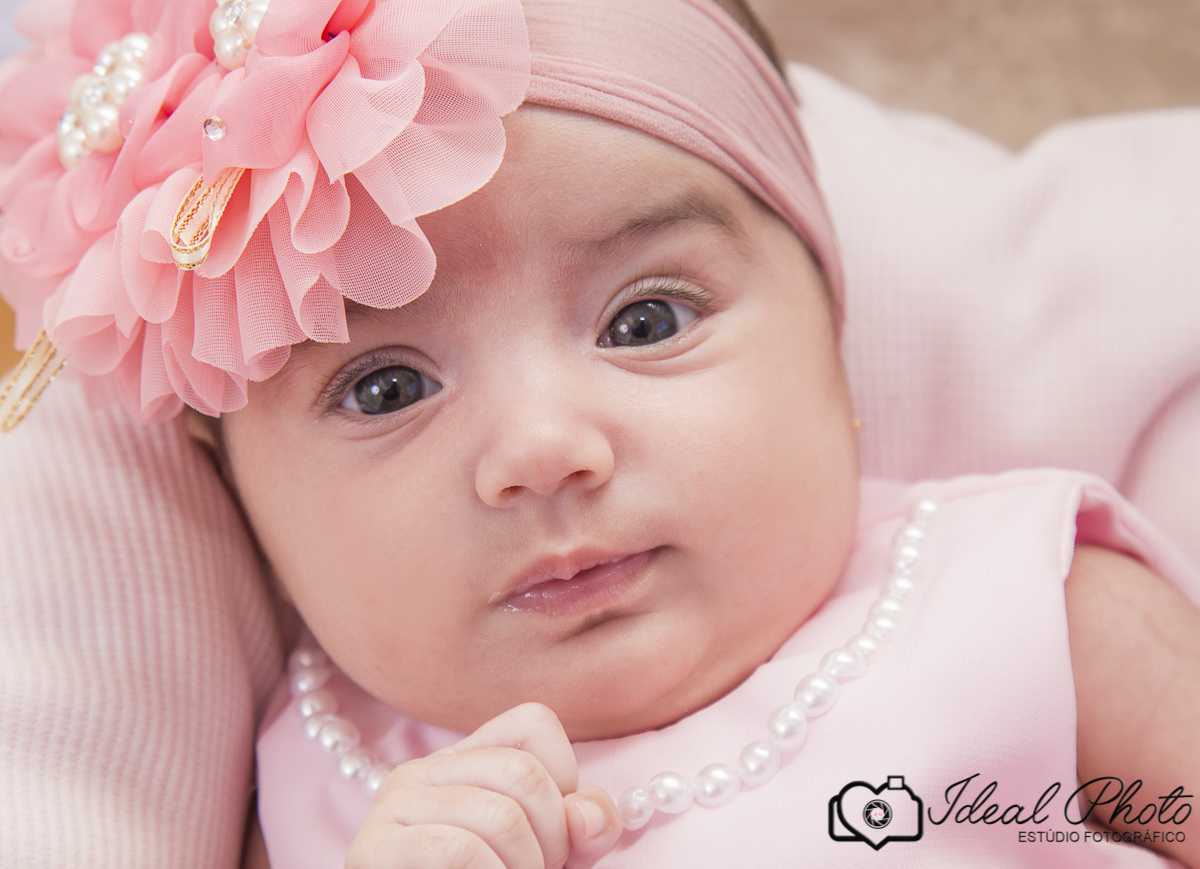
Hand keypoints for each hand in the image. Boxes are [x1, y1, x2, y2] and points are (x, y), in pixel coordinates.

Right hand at [346, 703, 622, 868]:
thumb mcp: (542, 854)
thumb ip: (576, 828)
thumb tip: (588, 818)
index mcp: (461, 760)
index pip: (535, 722)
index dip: (565, 777)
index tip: (555, 834)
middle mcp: (422, 770)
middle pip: (523, 772)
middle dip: (552, 838)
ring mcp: (393, 805)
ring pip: (501, 816)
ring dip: (524, 868)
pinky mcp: (373, 848)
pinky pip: (460, 849)